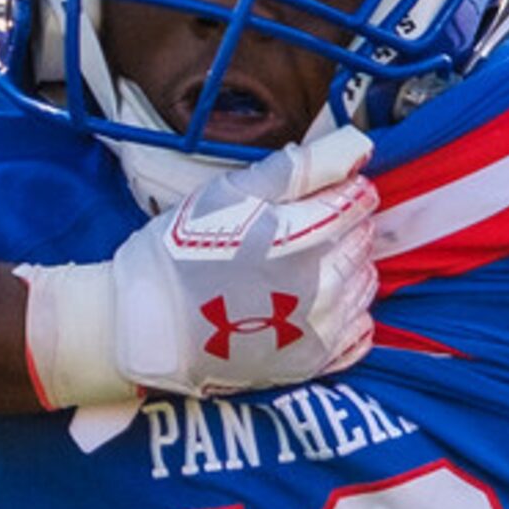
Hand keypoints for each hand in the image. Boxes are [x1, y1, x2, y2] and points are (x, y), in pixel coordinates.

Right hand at [19, 128, 377, 406]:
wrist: (144, 325)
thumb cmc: (180, 253)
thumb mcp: (230, 194)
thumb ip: (300, 168)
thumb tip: (358, 144)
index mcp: (300, 238)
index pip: (355, 203)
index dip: (348, 189)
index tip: (332, 187)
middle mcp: (319, 286)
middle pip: (361, 243)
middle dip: (349, 226)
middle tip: (316, 222)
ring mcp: (317, 330)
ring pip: (363, 286)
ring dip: (351, 266)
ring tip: (314, 260)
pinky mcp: (309, 363)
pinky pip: (357, 335)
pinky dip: (351, 314)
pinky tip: (323, 302)